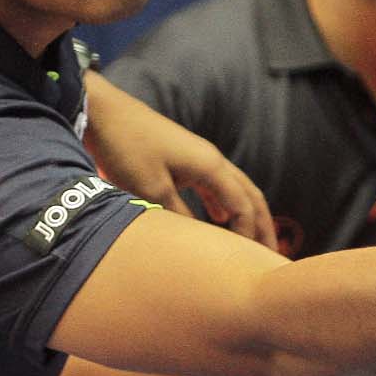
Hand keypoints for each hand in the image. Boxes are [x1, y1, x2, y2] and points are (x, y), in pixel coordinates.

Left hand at [81, 72, 277, 249]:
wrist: (103, 113)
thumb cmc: (127, 148)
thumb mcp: (151, 190)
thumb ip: (179, 217)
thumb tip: (198, 244)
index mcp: (210, 166)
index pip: (243, 206)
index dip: (249, 236)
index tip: (248, 263)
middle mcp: (211, 159)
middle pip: (249, 195)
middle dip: (262, 225)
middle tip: (272, 255)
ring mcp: (198, 157)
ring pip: (234, 189)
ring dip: (244, 214)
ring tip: (250, 241)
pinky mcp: (183, 158)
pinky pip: (214, 184)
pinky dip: (223, 204)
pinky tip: (218, 218)